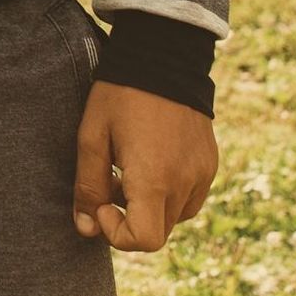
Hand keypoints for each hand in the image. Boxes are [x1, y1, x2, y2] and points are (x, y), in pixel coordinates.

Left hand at [71, 81, 215, 252]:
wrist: (163, 55)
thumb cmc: (121, 94)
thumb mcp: (92, 136)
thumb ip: (88, 186)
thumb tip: (85, 228)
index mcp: (155, 179)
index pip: (145, 240)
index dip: (117, 233)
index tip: (103, 204)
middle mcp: (185, 182)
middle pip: (158, 232)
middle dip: (129, 219)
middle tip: (111, 182)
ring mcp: (203, 174)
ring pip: (175, 217)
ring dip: (150, 207)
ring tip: (130, 170)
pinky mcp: (210, 163)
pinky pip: (190, 197)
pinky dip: (170, 193)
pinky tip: (152, 162)